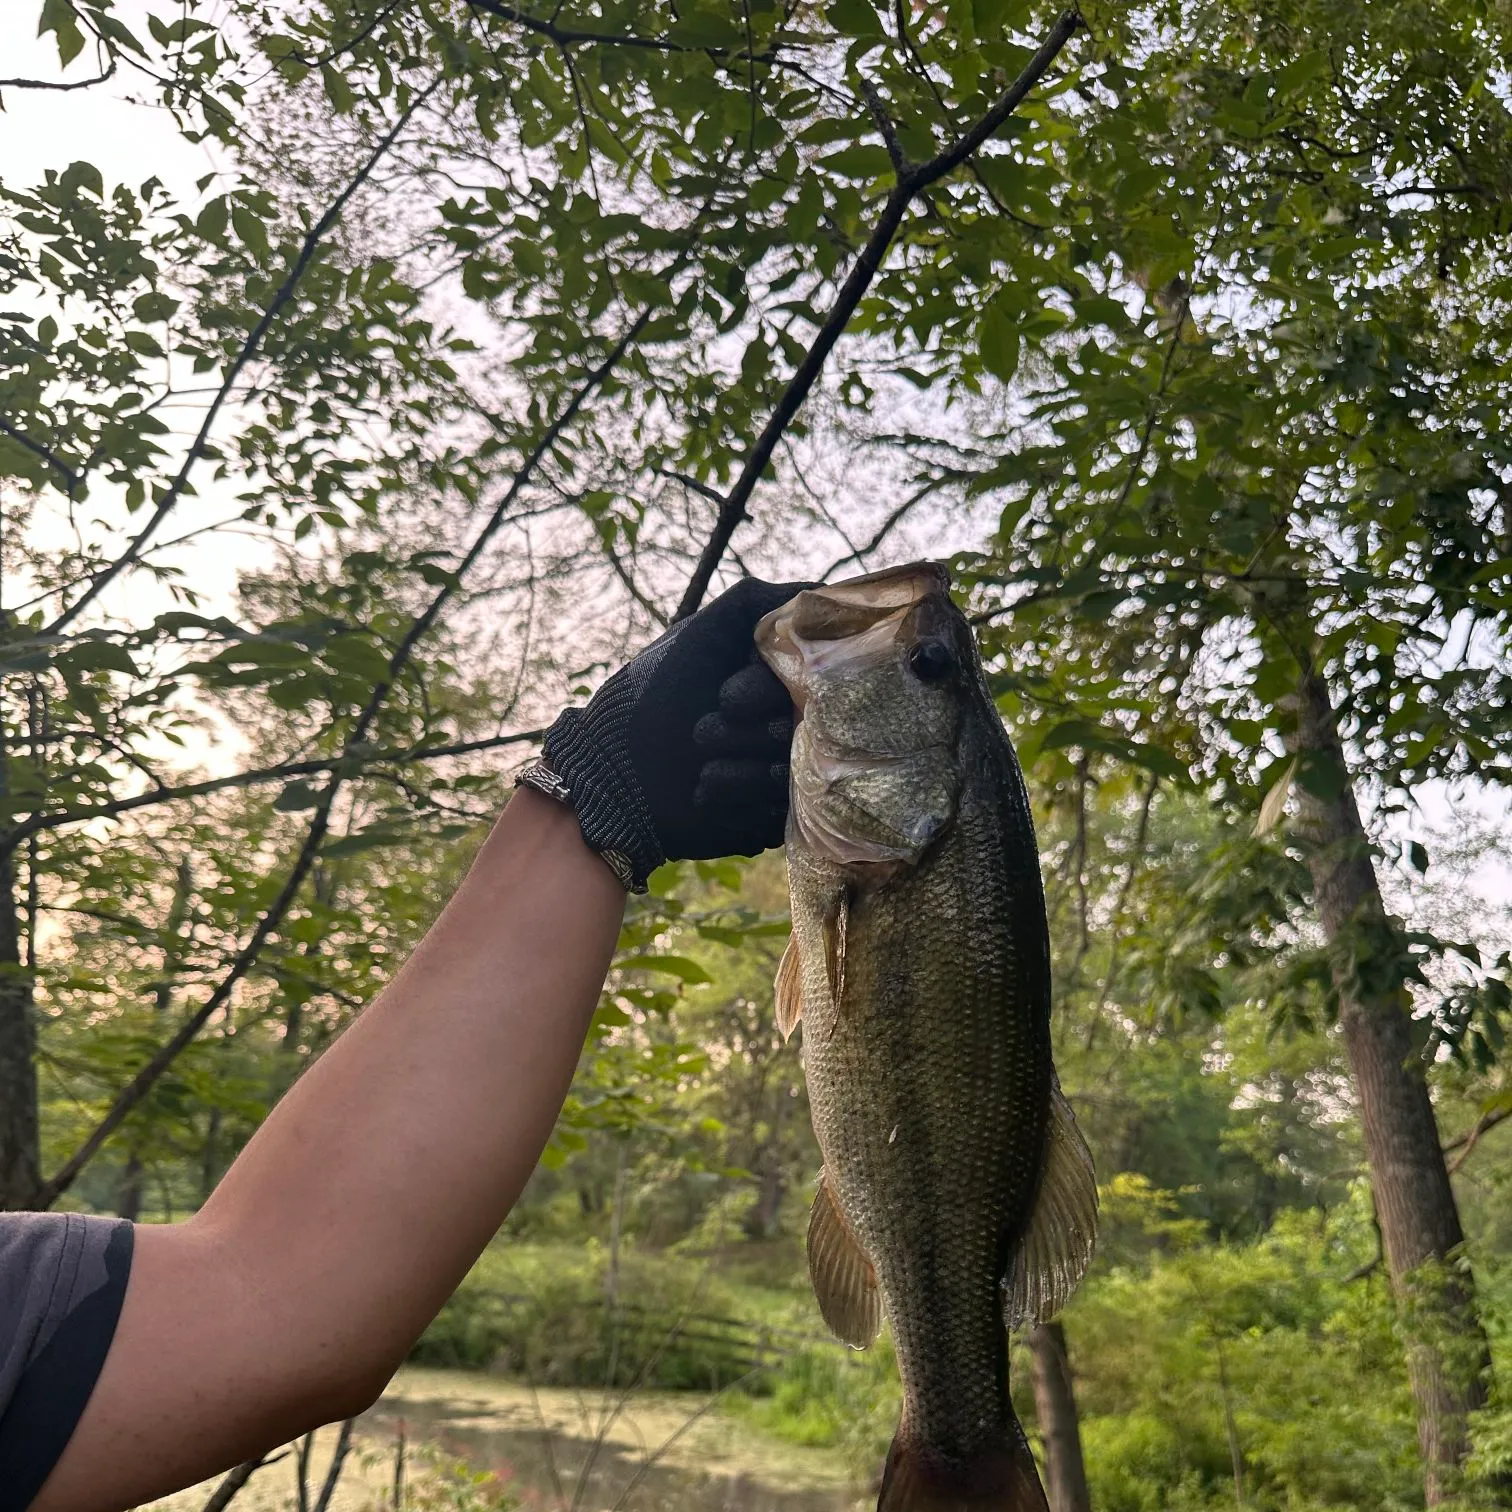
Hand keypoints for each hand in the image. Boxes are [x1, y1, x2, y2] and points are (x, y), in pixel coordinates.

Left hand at [535, 578, 811, 889]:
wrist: (612, 774)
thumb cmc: (650, 697)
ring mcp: (779, 771)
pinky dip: (737, 795)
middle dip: (751, 732)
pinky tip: (703, 789)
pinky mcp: (770, 816)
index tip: (725, 697)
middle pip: (807, 728)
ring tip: (700, 763)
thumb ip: (757, 602)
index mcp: (773, 680)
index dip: (764, 690)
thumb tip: (823, 594)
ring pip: (795, 770)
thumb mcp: (699, 634)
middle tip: (702, 732)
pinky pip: (783, 810)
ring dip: (741, 765)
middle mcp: (784, 723)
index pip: (807, 682)